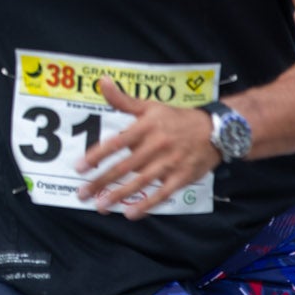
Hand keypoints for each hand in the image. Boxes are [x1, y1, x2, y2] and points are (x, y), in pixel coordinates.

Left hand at [75, 78, 221, 218]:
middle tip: (82, 193)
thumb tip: (101, 81)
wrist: (215, 130)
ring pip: (140, 182)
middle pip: (124, 167)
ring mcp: (169, 163)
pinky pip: (162, 194)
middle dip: (101, 181)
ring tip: (100, 206)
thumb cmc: (176, 118)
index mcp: (146, 127)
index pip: (116, 143)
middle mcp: (156, 145)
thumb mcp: (150, 106)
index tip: (79, 167)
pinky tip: (131, 213)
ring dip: (119, 195)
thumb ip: (123, 99)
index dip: (97, 156)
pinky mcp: (181, 177)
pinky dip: (147, 204)